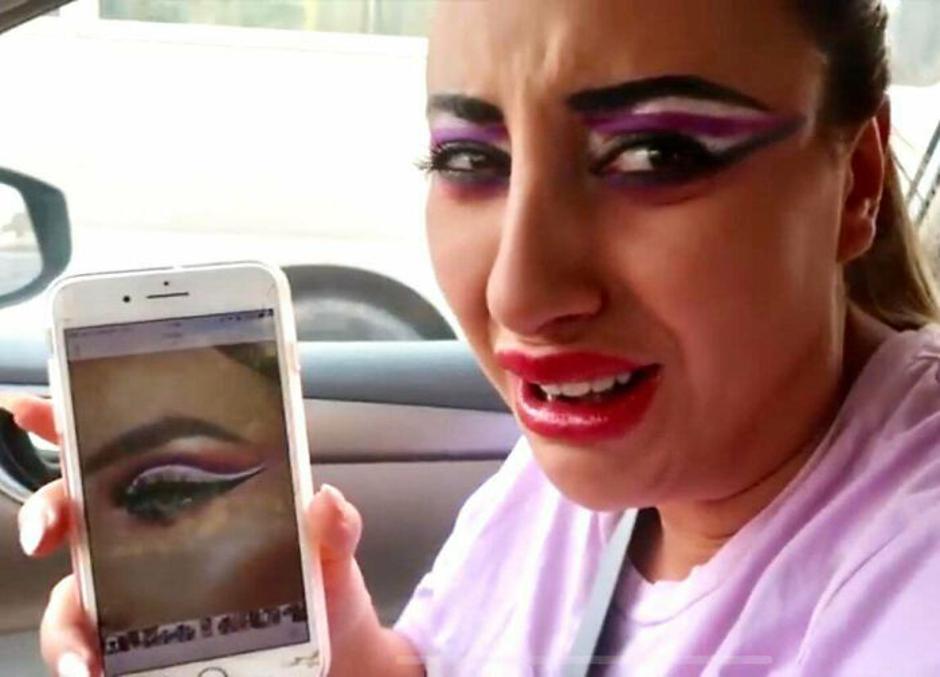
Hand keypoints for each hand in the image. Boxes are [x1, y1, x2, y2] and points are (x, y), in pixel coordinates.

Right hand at [8, 395, 421, 676]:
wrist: (332, 655)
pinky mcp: (139, 645)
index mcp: (187, 500)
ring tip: (87, 660)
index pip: (122, 453)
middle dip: (47, 514)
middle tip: (47, 532)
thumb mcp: (330, 552)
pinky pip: (92, 651)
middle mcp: (149, 543)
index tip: (33, 407)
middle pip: (75, 517)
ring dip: (67, 627)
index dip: (70, 424)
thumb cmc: (319, 591)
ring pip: (72, 600)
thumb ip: (334, 527)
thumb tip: (326, 501)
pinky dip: (83, 664)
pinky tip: (98, 674)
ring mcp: (138, 595)